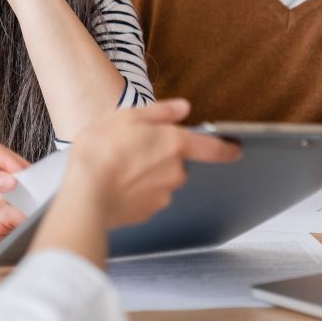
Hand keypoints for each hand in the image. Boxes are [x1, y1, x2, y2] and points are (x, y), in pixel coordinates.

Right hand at [65, 99, 241, 229]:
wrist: (86, 193)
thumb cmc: (102, 149)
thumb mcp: (127, 116)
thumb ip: (160, 112)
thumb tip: (183, 108)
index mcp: (174, 143)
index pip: (213, 147)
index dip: (227, 147)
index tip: (235, 148)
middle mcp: (176, 171)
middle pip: (178, 162)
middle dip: (162, 156)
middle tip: (133, 147)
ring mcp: (163, 195)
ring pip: (162, 180)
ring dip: (147, 173)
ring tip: (118, 166)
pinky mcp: (147, 212)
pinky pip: (146, 197)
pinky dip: (135, 191)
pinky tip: (115, 183)